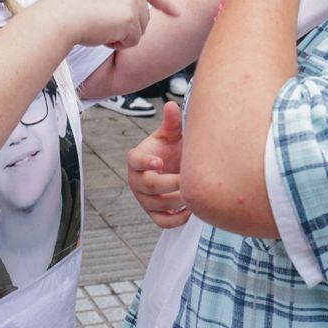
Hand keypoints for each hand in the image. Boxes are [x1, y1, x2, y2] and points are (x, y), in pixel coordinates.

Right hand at [34, 0, 177, 50]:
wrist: (60, 17)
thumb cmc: (68, 8)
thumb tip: (127, 14)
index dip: (164, 5)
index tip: (176, 14)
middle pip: (143, 18)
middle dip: (126, 28)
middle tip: (100, 24)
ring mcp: (133, 0)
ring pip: (139, 31)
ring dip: (121, 37)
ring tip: (99, 28)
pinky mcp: (132, 18)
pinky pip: (132, 42)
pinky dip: (118, 45)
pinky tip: (102, 35)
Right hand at [127, 101, 188, 227]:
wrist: (176, 168)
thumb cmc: (171, 150)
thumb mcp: (171, 135)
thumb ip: (171, 122)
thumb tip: (172, 105)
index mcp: (136, 159)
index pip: (135, 161)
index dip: (145, 162)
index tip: (159, 162)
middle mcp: (136, 180)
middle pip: (148, 185)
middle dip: (169, 183)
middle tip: (187, 179)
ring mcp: (144, 199)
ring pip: (157, 204)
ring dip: (176, 199)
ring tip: (192, 190)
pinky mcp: (154, 214)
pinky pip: (163, 222)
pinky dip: (177, 218)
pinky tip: (190, 208)